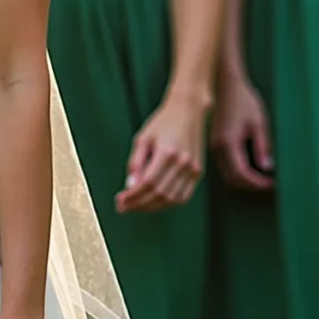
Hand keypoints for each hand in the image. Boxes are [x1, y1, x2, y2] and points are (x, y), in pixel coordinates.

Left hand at [117, 94, 206, 212]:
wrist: (187, 111)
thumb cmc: (161, 122)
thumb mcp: (142, 138)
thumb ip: (136, 162)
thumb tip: (130, 186)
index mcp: (167, 152)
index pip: (148, 183)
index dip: (133, 196)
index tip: (120, 201)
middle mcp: (183, 163)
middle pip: (160, 194)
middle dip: (139, 204)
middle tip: (124, 207)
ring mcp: (193, 168)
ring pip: (172, 199)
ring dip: (152, 207)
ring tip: (136, 206)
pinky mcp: (197, 171)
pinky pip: (184, 196)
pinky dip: (168, 204)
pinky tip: (154, 203)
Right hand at [213, 71, 273, 192]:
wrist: (227, 85)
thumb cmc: (245, 100)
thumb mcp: (259, 122)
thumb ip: (262, 146)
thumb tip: (267, 168)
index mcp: (228, 142)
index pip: (241, 173)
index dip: (257, 183)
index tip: (273, 184)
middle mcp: (218, 147)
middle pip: (232, 178)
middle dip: (251, 185)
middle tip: (270, 185)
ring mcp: (214, 145)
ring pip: (227, 173)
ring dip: (244, 180)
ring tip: (262, 178)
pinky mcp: (215, 142)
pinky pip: (225, 165)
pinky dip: (238, 172)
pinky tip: (251, 167)